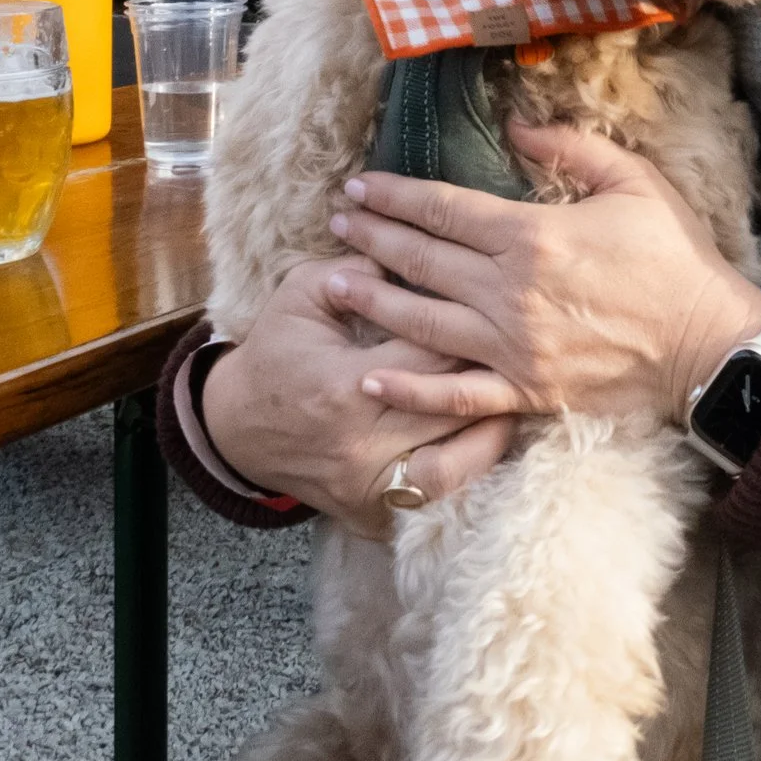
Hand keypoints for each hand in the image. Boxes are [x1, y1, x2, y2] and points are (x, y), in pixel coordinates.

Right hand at [198, 253, 515, 539]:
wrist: (235, 427)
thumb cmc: (277, 352)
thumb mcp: (301, 295)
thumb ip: (356, 268)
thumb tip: (413, 246)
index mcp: (345, 384)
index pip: (431, 355)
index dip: (469, 330)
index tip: (498, 308)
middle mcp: (361, 443)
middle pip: (453, 409)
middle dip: (492, 377)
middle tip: (525, 349)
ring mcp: (367, 486)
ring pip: (455, 467)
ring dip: (493, 433)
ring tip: (519, 401)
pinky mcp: (370, 514)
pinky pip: (435, 500)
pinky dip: (468, 473)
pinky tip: (490, 442)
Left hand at [325, 123, 760, 426]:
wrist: (708, 343)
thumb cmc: (675, 259)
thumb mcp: (633, 182)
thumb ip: (571, 148)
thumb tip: (515, 127)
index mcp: (532, 236)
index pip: (444, 209)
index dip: (395, 196)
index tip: (359, 187)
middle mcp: (509, 292)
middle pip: (420, 261)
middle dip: (372, 238)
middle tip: (335, 222)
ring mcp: (512, 347)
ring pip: (421, 324)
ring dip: (372, 302)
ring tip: (332, 284)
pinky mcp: (525, 390)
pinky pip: (455, 394)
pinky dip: (409, 391)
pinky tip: (370, 381)